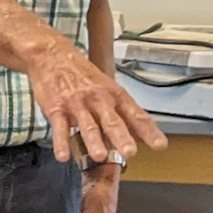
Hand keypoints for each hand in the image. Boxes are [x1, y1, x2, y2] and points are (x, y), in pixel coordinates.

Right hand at [24, 34, 165, 167]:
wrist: (52, 57)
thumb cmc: (81, 74)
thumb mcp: (106, 87)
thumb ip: (120, 112)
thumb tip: (138, 132)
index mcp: (114, 95)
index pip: (136, 115)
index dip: (149, 131)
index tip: (160, 145)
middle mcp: (98, 99)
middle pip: (112, 121)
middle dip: (122, 137)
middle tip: (130, 152)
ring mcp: (77, 105)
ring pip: (88, 125)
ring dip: (94, 141)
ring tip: (99, 156)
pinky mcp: (56, 109)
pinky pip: (59, 128)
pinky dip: (61, 143)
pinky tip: (63, 156)